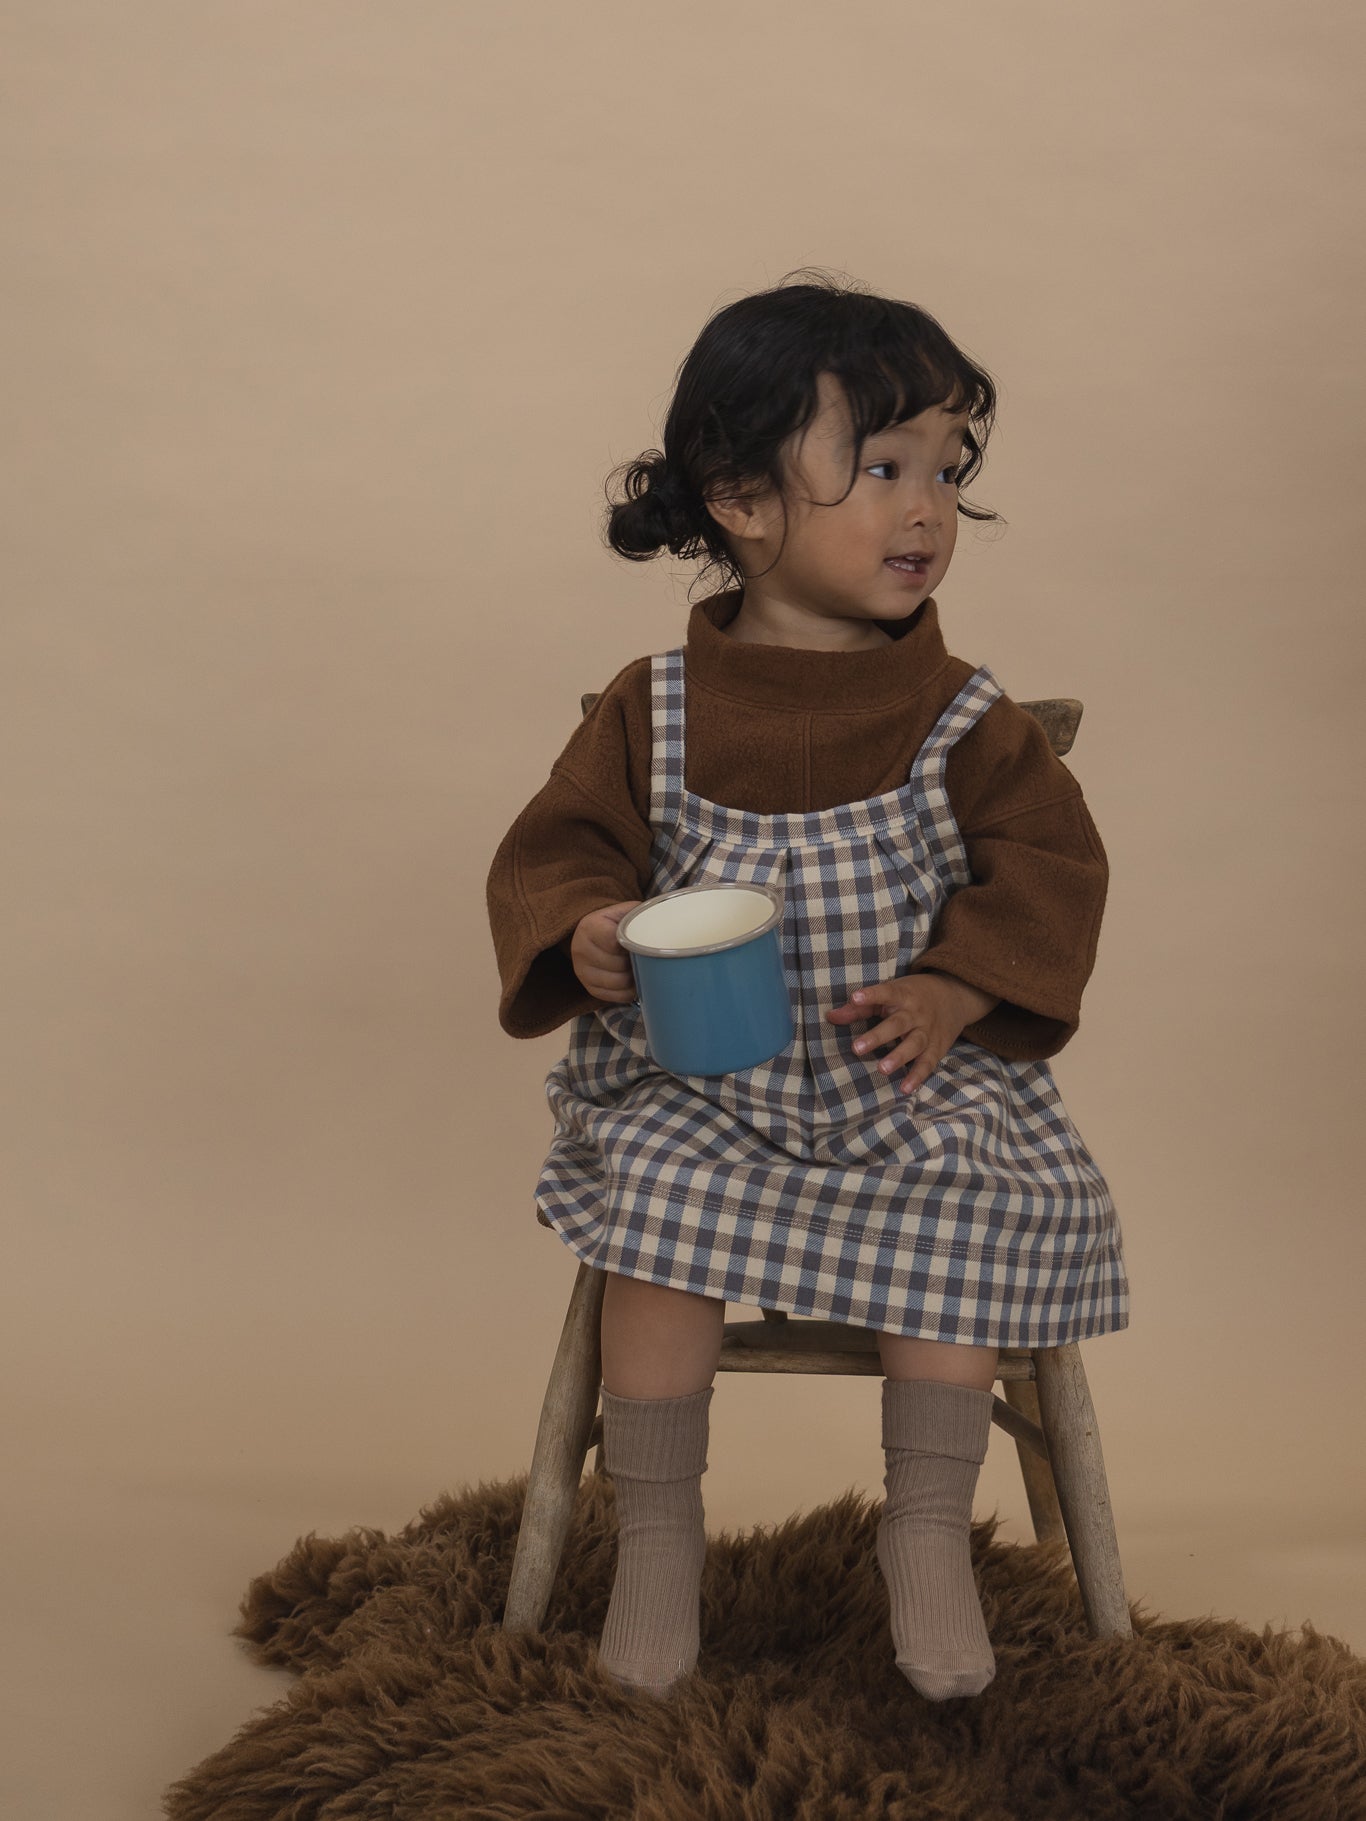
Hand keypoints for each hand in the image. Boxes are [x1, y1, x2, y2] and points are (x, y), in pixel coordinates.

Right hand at [567, 901, 642, 1003]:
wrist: (593, 933)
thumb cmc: (615, 923)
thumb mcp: (624, 912)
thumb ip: (640, 916)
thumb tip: (667, 924)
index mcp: (590, 927)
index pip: (614, 942)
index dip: (632, 945)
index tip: (641, 943)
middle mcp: (581, 950)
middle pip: (618, 965)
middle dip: (635, 962)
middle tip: (645, 957)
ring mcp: (582, 971)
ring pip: (619, 983)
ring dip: (634, 978)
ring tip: (641, 968)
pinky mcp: (589, 987)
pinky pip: (616, 996)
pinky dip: (630, 991)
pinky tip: (634, 980)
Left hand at [825, 970, 999, 1097]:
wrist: (955, 996)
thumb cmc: (912, 995)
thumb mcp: (890, 993)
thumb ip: (860, 1008)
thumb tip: (830, 1017)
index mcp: (902, 995)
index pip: (886, 992)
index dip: (871, 995)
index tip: (855, 997)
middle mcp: (916, 1013)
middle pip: (898, 1024)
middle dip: (878, 1037)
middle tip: (856, 1049)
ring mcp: (928, 1031)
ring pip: (914, 1044)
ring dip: (898, 1057)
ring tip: (882, 1069)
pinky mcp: (936, 1048)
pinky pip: (927, 1063)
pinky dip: (917, 1076)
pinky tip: (905, 1088)